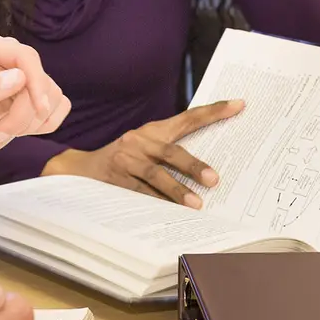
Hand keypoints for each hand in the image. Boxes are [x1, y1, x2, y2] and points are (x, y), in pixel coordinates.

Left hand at [0, 30, 70, 167]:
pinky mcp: (32, 97)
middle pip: (40, 79)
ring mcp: (21, 77)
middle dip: (25, 112)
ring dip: (30, 123)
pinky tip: (16, 132)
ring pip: (52, 96)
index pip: (25, 56)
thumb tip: (19, 77)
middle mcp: (6, 56)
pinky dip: (43, 125)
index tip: (39, 108)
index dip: (36, 82)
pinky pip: (59, 107)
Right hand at [42, 100, 244, 207]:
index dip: (213, 111)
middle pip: (171, 151)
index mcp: (152, 131)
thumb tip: (211, 171)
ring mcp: (126, 160)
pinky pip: (140, 193)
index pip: (187, 119)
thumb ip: (172, 152)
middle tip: (215, 180)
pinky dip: (156, 203)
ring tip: (196, 205)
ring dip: (176, 190)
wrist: (81, 169)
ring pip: (155, 174)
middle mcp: (139, 141)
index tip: (238, 105)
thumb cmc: (124, 160)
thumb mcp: (146, 148)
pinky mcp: (115, 179)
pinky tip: (169, 214)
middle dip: (194, 166)